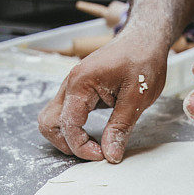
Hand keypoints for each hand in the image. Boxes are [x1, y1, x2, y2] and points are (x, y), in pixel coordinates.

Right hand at [38, 32, 167, 162]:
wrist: (144, 39)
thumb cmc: (142, 59)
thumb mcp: (137, 97)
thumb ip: (120, 127)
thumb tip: (110, 155)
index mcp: (81, 83)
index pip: (68, 125)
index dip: (82, 147)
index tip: (103, 155)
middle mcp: (70, 84)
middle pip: (49, 123)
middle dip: (67, 144)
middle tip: (95, 152)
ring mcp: (71, 87)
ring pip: (52, 119)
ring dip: (66, 137)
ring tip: (92, 145)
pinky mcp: (78, 91)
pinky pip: (65, 114)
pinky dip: (73, 128)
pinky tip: (93, 134)